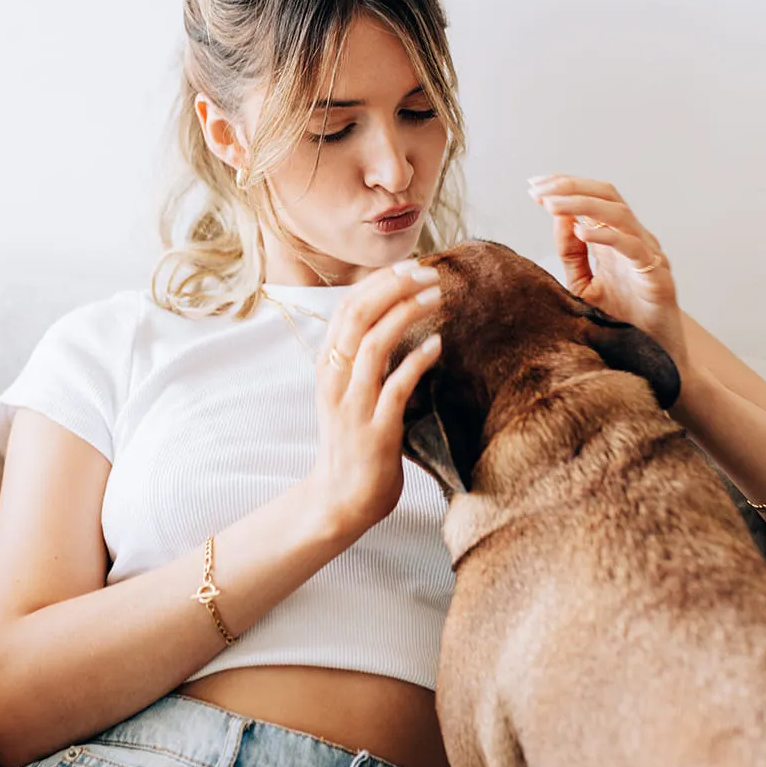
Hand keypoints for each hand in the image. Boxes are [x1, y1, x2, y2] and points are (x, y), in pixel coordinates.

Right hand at [309, 260, 442, 542]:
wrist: (339, 499)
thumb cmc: (351, 444)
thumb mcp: (346, 393)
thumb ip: (361, 360)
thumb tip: (391, 322)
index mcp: (327, 367)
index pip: (346, 309)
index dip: (377, 282)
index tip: (407, 266)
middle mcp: (335, 380)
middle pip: (358, 316)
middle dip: (393, 286)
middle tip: (426, 271)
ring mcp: (353, 404)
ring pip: (374, 344)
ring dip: (407, 313)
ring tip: (436, 296)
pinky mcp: (376, 430)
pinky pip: (397, 386)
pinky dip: (418, 361)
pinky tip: (438, 345)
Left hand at [527, 174, 692, 376]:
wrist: (652, 361)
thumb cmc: (620, 323)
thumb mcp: (583, 285)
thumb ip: (571, 254)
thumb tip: (557, 216)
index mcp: (615, 240)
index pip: (593, 198)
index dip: (565, 187)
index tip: (533, 186)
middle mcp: (634, 240)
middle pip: (607, 195)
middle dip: (570, 186)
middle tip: (538, 188)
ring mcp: (648, 256)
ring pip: (619, 214)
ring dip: (583, 204)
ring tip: (552, 204)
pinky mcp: (657, 277)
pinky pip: (633, 247)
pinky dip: (606, 235)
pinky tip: (580, 232)